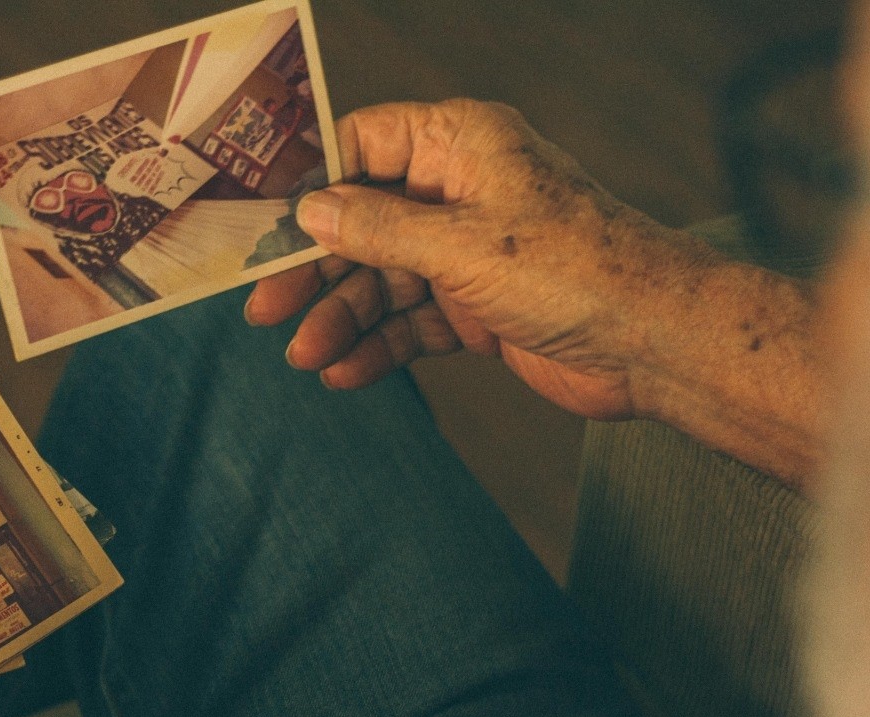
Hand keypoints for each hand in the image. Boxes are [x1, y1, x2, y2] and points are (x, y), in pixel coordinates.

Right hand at [247, 99, 727, 421]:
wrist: (654, 345)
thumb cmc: (578, 272)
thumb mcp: (462, 246)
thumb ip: (379, 230)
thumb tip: (312, 213)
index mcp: (462, 146)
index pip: (364, 144)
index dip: (310, 181)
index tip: (261, 222)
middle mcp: (460, 192)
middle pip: (361, 223)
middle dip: (316, 271)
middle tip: (266, 309)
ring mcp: (467, 252)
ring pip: (381, 280)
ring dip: (342, 318)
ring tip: (306, 356)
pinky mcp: (477, 307)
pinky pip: (410, 323)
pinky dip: (378, 346)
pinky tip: (345, 373)